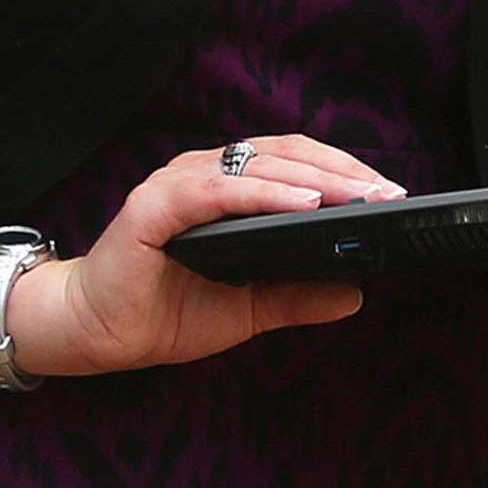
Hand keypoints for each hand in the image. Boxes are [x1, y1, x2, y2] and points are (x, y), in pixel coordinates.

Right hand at [9, 133, 401, 377]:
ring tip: (356, 197)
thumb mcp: (249, 307)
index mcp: (223, 191)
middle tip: (389, 194)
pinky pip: (216, 191)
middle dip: (343, 173)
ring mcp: (175, 188)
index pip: (293, 162)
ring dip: (312, 179)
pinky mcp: (152, 208)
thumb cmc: (162, 310)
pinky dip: (263, 195)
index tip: (391, 195)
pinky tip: (301, 206)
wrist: (97, 332)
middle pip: (283, 155)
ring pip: (254, 165)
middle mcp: (200, 177)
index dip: (344, 172)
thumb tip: (354, 293)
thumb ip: (296, 296)